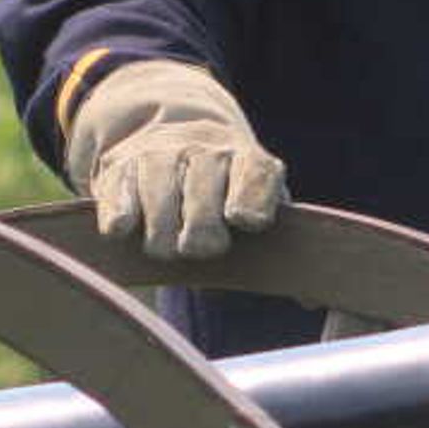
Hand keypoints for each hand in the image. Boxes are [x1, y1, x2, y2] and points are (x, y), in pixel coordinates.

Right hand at [65, 58, 287, 260]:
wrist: (169, 128)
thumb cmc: (224, 187)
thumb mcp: (257, 200)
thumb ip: (281, 246)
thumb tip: (310, 299)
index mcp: (248, 160)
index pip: (253, 182)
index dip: (248, 208)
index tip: (242, 222)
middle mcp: (204, 151)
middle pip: (203, 210)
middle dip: (202, 241)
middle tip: (200, 247)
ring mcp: (159, 156)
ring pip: (159, 211)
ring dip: (163, 242)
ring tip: (167, 245)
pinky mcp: (118, 169)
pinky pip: (118, 208)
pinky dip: (123, 225)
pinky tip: (128, 229)